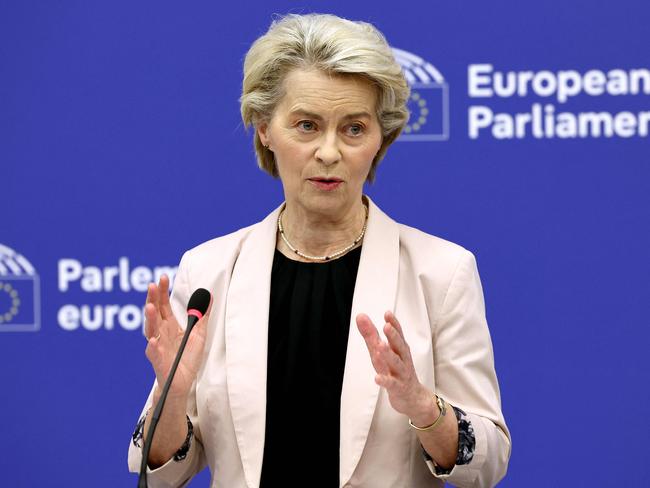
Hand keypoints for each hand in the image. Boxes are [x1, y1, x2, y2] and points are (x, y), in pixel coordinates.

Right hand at [144, 275, 211, 399]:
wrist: (183, 382)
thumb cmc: (187, 357)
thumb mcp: (199, 333)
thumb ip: (202, 315)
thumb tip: (209, 296)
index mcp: (169, 325)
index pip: (163, 305)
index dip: (162, 291)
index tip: (163, 278)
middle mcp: (160, 333)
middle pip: (154, 314)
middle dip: (152, 299)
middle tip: (152, 286)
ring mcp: (157, 347)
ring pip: (151, 331)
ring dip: (150, 319)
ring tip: (150, 308)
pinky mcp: (159, 362)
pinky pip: (154, 354)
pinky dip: (153, 347)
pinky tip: (153, 341)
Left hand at [356, 311, 435, 423]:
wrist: (413, 398)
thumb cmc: (397, 371)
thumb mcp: (383, 352)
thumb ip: (371, 335)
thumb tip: (361, 316)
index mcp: (399, 349)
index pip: (398, 334)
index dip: (394, 324)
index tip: (387, 313)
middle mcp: (402, 359)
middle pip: (399, 346)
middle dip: (394, 336)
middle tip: (386, 326)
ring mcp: (401, 374)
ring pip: (396, 363)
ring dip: (389, 355)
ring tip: (381, 346)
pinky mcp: (398, 388)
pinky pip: (392, 384)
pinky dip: (385, 380)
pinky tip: (377, 378)